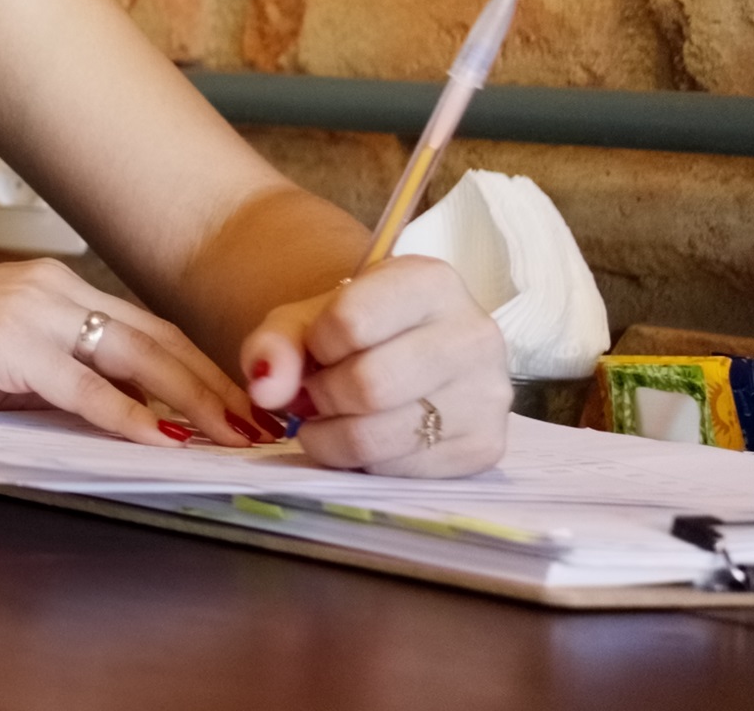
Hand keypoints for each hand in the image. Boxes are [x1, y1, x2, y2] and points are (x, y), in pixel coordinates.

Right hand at [0, 259, 267, 447]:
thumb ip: (50, 374)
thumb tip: (108, 410)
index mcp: (49, 285)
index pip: (146, 326)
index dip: (199, 366)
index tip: (237, 402)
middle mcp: (49, 288)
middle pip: (156, 338)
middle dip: (215, 385)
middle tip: (259, 425)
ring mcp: (30, 312)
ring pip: (135, 357)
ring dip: (192, 401)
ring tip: (232, 436)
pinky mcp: (8, 344)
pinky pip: (86, 386)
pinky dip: (130, 415)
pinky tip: (163, 439)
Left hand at [239, 258, 509, 474]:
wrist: (403, 349)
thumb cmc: (353, 328)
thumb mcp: (304, 319)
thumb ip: (274, 344)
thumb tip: (265, 391)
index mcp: (431, 282)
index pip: (351, 321)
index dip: (316, 345)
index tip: (319, 347)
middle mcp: (475, 335)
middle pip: (369, 386)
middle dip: (323, 396)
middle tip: (317, 392)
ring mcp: (488, 395)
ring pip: (382, 436)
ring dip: (335, 436)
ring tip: (334, 416)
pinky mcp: (486, 446)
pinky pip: (403, 471)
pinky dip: (367, 462)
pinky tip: (368, 435)